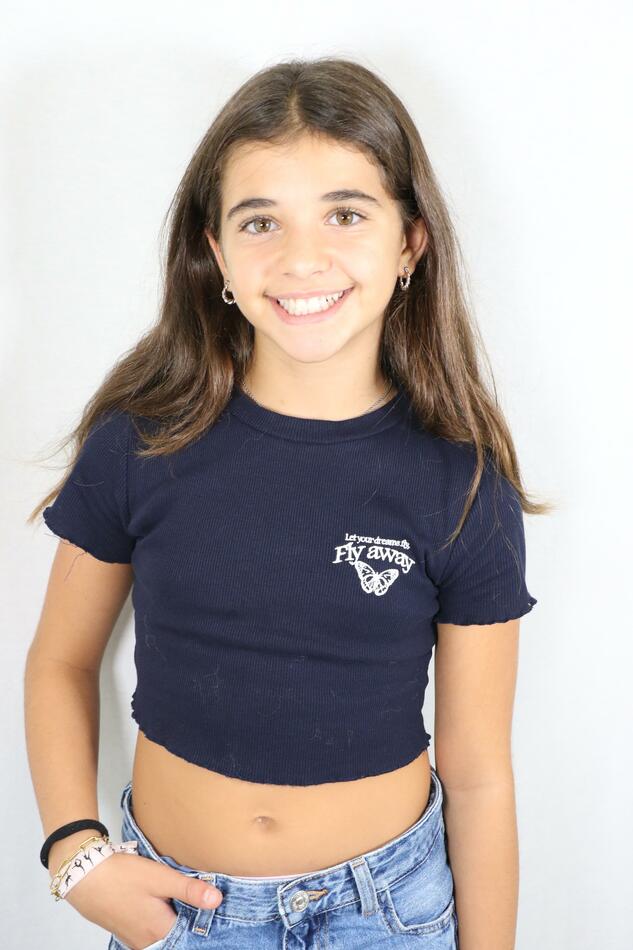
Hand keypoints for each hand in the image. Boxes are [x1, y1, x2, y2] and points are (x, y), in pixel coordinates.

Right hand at [63, 850, 222, 949]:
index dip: (203, 920)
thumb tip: (217, 900)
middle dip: (189, 921)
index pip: (192, 935)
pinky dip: (159, 921)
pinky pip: (150, 933)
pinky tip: (160, 904)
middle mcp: (148, 943)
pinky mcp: (126, 933)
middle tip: (192, 900)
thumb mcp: (161, 878)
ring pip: (164, 935)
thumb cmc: (121, 876)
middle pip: (178, 936)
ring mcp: (135, 940)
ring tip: (177, 900)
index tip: (208, 905)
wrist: (84, 876)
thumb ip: (190, 890)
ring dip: (173, 920)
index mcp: (160, 931)